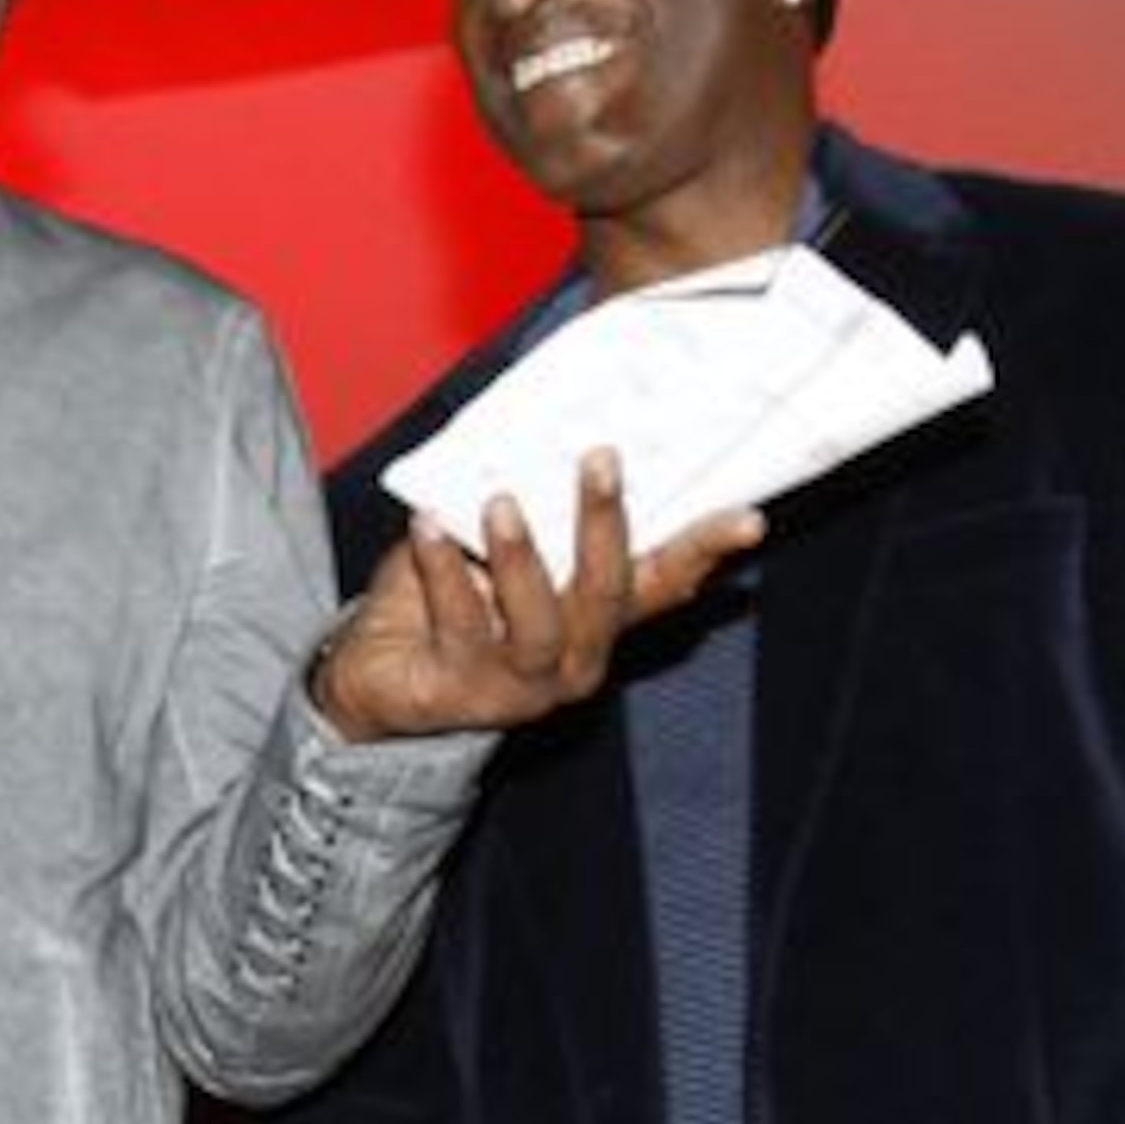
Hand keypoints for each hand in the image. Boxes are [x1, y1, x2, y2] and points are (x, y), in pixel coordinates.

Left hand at [311, 451, 761, 743]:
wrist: (376, 680)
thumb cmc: (446, 603)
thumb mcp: (498, 551)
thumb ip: (533, 510)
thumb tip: (551, 428)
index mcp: (592, 620)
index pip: (662, 583)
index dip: (704, 550)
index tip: (748, 517)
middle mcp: (571, 659)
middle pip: (606, 597)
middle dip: (605, 527)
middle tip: (601, 462)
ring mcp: (519, 686)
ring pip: (539, 623)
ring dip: (522, 557)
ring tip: (501, 502)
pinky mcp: (461, 695)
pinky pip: (461, 627)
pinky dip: (443, 572)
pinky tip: (427, 526)